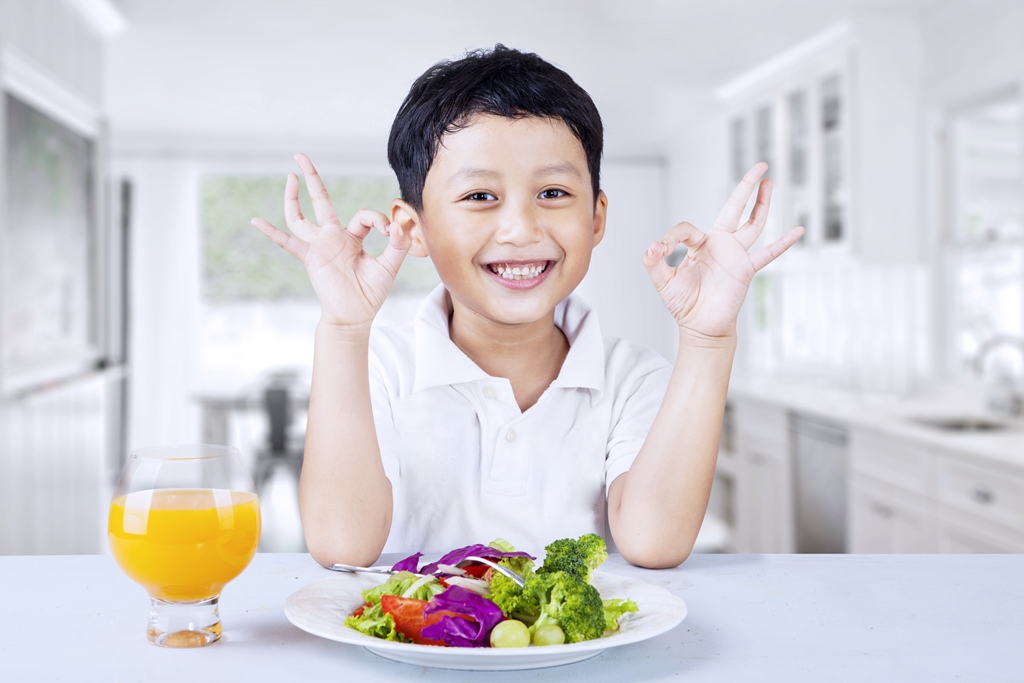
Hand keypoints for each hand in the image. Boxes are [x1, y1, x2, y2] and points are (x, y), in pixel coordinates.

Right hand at [251, 154, 410, 331]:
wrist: (355, 316)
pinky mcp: (310, 258)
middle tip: (300, 156)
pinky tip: (256, 221)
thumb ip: (397, 245)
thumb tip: (400, 225)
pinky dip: (272, 233)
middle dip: (312, 179)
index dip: (379, 220)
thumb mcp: (389, 266)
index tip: (391, 232)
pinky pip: (288, 243)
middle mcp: (333, 238)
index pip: (364, 217)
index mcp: (353, 238)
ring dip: (293, 197)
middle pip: (320, 201)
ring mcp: (319, 246)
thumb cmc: (370, 293)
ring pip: (300, 217)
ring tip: (290, 175)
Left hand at [642, 162, 803, 339]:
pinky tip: (798, 231)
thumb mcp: (662, 281)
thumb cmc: (682, 304)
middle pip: (734, 208)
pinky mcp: (746, 269)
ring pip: (753, 223)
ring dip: (762, 203)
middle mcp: (719, 245)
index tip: (663, 248)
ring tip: (770, 182)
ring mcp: (735, 255)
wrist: (701, 327)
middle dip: (745, 187)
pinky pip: (768, 253)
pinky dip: (783, 243)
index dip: (673, 236)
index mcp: (698, 245)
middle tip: (759, 167)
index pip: (687, 229)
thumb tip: (653, 244)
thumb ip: (653, 261)